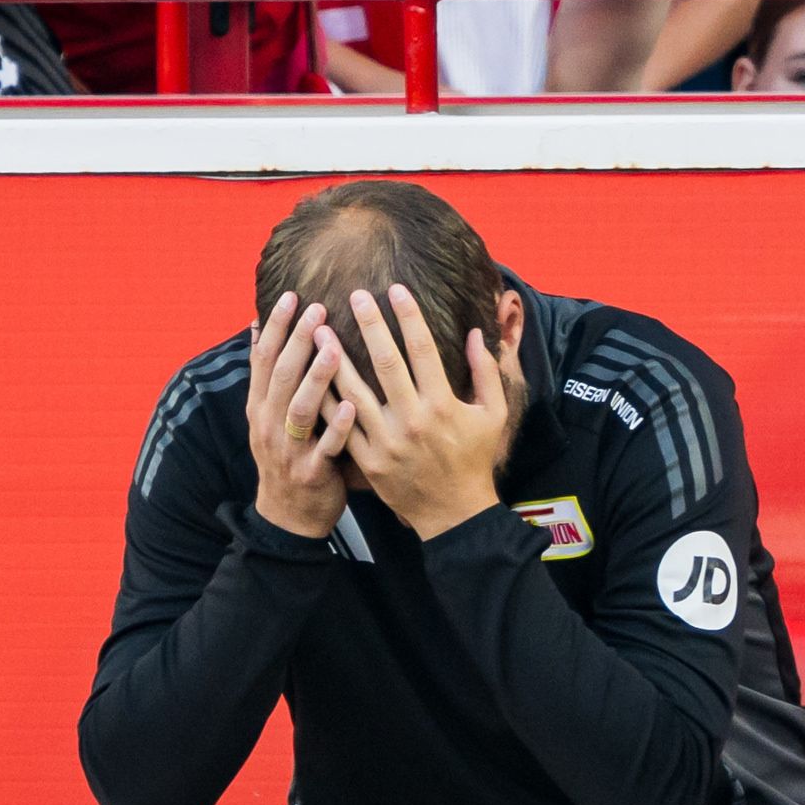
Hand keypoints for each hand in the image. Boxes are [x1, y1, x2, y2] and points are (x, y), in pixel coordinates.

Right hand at [245, 290, 357, 538]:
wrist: (288, 515)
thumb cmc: (287, 454)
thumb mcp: (268, 413)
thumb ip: (267, 374)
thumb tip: (257, 326)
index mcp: (260, 407)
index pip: (264, 359)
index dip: (275, 326)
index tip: (291, 295)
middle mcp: (270, 424)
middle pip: (282, 376)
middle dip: (298, 341)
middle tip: (317, 309)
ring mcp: (289, 449)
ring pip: (301, 408)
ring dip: (317, 377)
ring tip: (335, 347)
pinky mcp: (312, 472)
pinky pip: (325, 447)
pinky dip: (338, 427)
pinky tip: (353, 406)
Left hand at [332, 284, 510, 541]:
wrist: (454, 515)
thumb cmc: (474, 460)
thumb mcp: (493, 416)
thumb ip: (486, 372)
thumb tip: (475, 333)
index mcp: (443, 405)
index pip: (423, 350)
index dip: (409, 316)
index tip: (395, 289)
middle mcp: (413, 420)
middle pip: (386, 363)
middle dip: (370, 325)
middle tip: (353, 294)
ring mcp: (387, 442)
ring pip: (354, 393)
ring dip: (335, 359)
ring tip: (319, 329)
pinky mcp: (369, 460)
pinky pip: (341, 426)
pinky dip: (326, 400)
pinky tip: (311, 376)